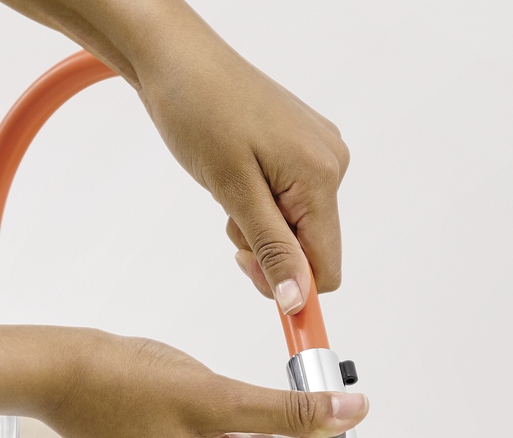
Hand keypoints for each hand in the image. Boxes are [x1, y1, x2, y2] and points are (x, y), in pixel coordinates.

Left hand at [136, 40, 349, 313]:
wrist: (180, 61)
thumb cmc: (200, 112)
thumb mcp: (234, 190)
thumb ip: (272, 248)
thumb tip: (297, 300)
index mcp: (321, 175)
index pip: (327, 266)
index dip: (291, 287)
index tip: (251, 278)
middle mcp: (332, 163)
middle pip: (312, 248)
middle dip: (269, 250)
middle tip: (229, 224)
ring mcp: (320, 153)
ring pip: (299, 226)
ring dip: (261, 226)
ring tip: (229, 190)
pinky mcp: (304, 148)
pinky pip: (292, 200)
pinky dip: (263, 204)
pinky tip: (239, 176)